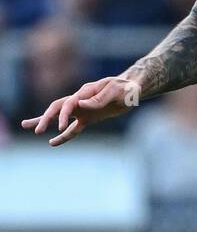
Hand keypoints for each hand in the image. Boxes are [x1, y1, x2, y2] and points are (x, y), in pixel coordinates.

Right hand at [21, 76, 140, 146]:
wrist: (133, 91)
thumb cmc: (126, 89)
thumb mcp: (116, 92)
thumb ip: (99, 99)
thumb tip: (80, 104)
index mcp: (86, 91)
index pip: (70, 103)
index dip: (64, 115)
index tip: (62, 128)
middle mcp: (80, 100)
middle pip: (58, 108)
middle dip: (46, 118)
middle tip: (37, 130)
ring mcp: (82, 110)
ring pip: (60, 116)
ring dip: (45, 121)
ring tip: (28, 127)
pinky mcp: (88, 119)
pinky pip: (73, 129)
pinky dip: (63, 137)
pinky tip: (52, 143)